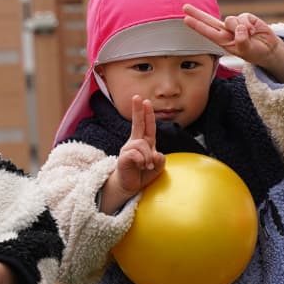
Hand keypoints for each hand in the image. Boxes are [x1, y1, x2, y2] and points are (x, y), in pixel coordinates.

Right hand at [100, 96, 165, 211]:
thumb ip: (160, 161)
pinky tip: (140, 166)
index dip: (147, 114)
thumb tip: (157, 154)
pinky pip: (136, 154)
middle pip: (137, 124)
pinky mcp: (123, 157)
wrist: (130, 186)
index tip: (145, 101)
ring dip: (148, 157)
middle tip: (137, 97)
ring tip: (146, 166)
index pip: (147, 126)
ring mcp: (128, 149)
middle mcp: (135, 143)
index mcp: (145, 143)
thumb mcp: (157, 168)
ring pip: (142, 144)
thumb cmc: (142, 175)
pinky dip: (141, 161)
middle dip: (138, 110)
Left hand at [183, 3, 283, 81]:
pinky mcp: (245, 18)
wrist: (268, 48)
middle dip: (197, 13)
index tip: (185, 20)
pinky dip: (249, 25)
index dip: (197, 25)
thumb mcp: (247, 51)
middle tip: (184, 7)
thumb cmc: (254, 52)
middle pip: (209, 20)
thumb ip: (243, 41)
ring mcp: (235, 24)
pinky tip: (254, 31)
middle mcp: (226, 31)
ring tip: (249, 36)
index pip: (207, 32)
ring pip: (231, 20)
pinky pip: (243, 17)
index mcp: (223, 41)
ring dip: (240, 28)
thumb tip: (240, 28)